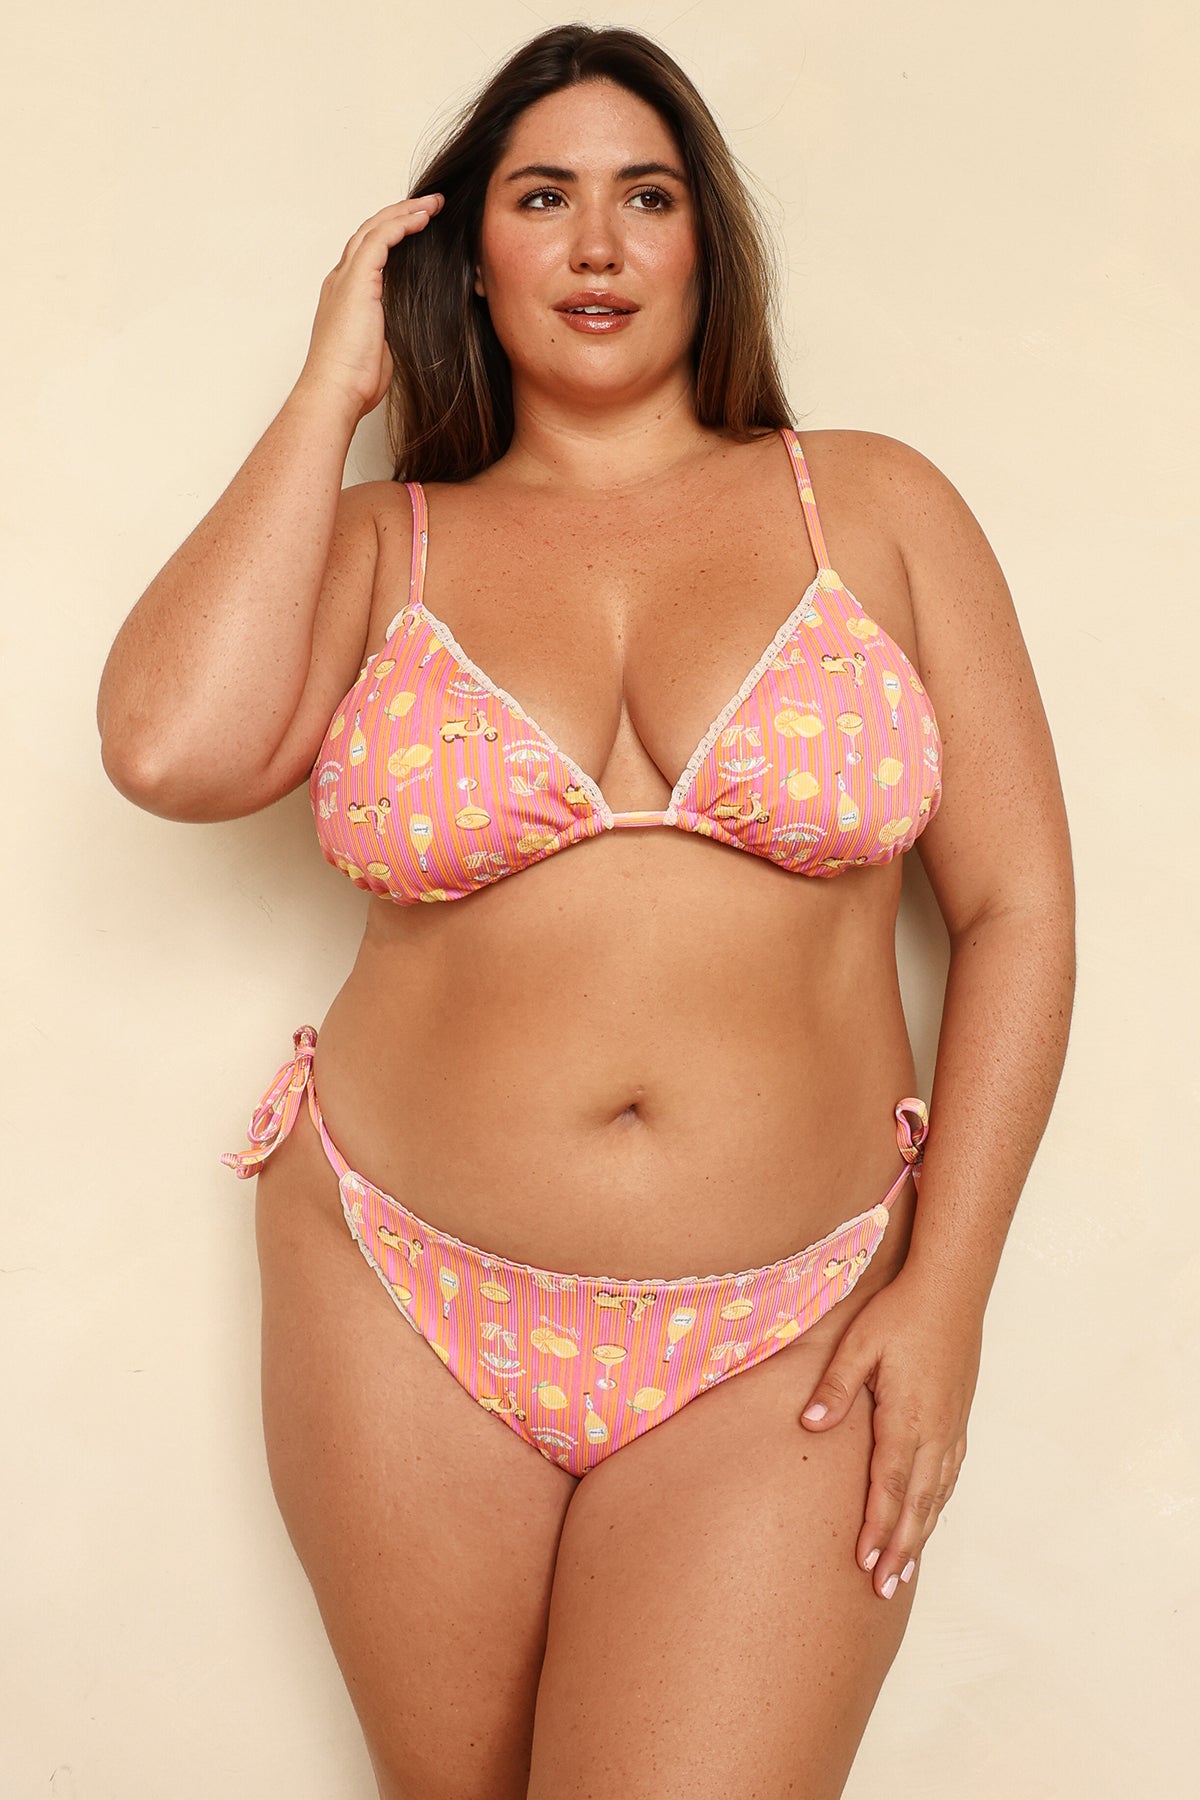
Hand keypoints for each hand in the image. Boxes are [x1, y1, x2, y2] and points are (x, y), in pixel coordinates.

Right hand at [294, 193, 444, 422]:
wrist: (334, 392)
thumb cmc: (354, 383)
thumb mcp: (380, 350)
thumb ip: (390, 332)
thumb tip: (409, 333)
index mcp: (346, 297)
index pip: (369, 254)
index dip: (394, 236)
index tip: (421, 229)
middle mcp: (342, 281)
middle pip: (370, 233)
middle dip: (401, 215)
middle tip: (431, 207)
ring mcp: (346, 279)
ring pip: (375, 229)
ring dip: (405, 212)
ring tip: (433, 205)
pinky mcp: (357, 282)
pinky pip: (381, 239)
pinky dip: (402, 224)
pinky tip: (423, 218)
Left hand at [798, 1265, 981, 1597]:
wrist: (951, 1289)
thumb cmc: (899, 1313)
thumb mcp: (857, 1344)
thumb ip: (834, 1388)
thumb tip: (809, 1426)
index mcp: (906, 1417)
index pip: (889, 1487)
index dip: (877, 1529)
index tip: (866, 1566)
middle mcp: (934, 1431)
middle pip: (917, 1504)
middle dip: (900, 1550)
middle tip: (885, 1591)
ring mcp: (951, 1427)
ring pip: (937, 1494)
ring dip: (919, 1535)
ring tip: (905, 1571)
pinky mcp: (958, 1418)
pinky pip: (949, 1474)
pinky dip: (937, 1505)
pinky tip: (929, 1516)